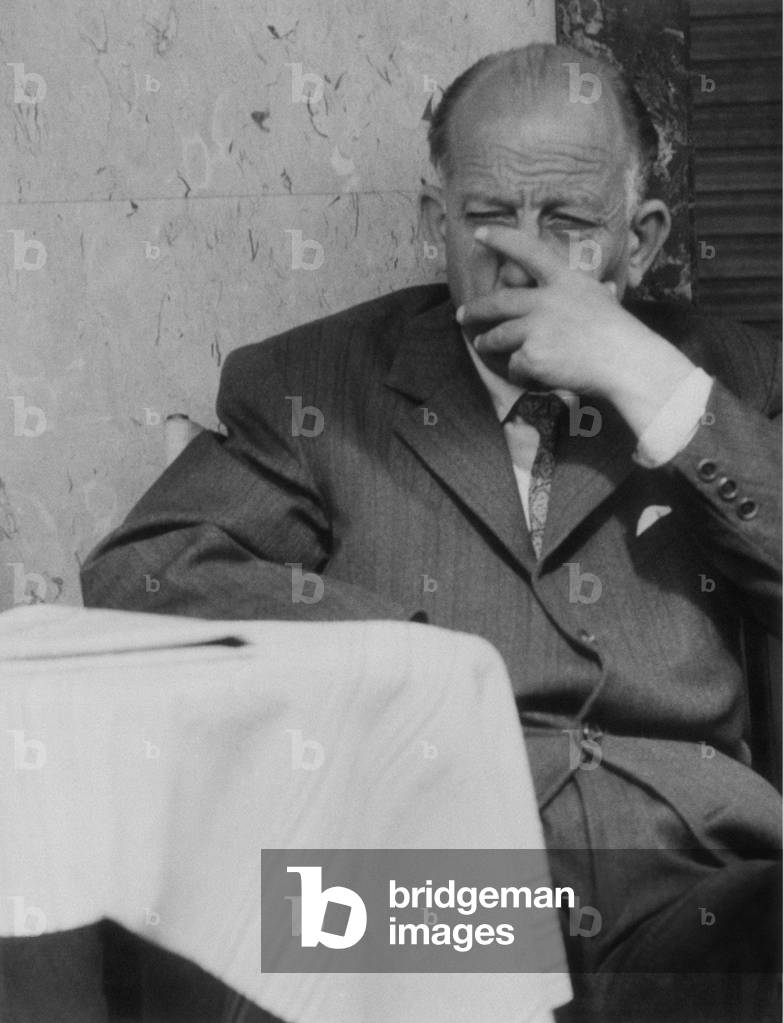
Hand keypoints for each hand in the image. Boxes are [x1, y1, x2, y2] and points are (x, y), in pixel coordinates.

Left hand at [457, 226, 694, 434]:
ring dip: (487, 342)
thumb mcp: (605, 300)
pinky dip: (519, 372)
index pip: (528, 251)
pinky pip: (515, 364)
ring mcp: (537, 327)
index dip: (502, 240)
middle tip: (462, 315)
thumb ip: (593, 292)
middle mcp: (546, 299)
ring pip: (499, 336)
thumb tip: (605, 285)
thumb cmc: (621, 334)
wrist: (626, 362)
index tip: (480, 233)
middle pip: (499, 302)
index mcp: (565, 280)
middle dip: (476, 310)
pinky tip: (530, 376)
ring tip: (482, 345)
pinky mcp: (532, 354)